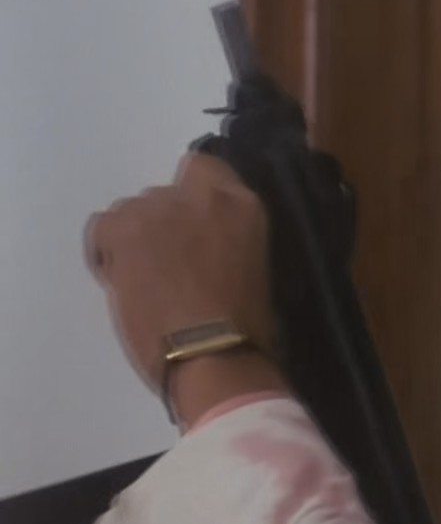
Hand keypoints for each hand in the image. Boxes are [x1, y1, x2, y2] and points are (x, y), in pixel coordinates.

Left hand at [85, 153, 276, 395]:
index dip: (194, 198)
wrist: (213, 354)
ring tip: (148, 275)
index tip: (196, 227)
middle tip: (173, 261)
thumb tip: (207, 245)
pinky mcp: (122, 231)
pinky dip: (107, 249)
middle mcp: (198, 195)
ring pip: (134, 209)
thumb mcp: (254, 265)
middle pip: (166, 193)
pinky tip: (122, 277)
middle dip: (167, 222)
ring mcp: (157, 210)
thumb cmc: (247, 325)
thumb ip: (230, 238)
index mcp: (242, 204)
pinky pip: (103, 225)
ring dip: (139, 235)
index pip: (205, 169)